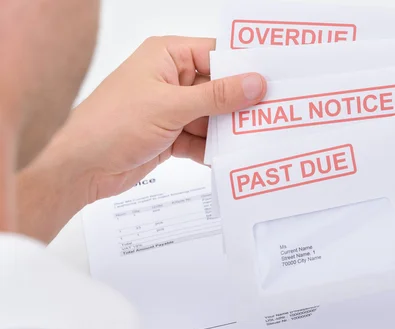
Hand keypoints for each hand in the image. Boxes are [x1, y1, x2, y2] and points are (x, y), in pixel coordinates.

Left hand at [16, 36, 265, 242]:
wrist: (81, 168)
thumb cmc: (110, 124)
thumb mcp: (170, 106)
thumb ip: (216, 96)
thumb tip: (254, 83)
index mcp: (166, 56)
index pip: (216, 54)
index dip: (244, 68)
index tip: (272, 80)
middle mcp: (171, 79)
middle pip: (218, 88)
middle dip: (240, 104)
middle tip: (271, 114)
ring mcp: (171, 109)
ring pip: (212, 117)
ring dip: (228, 130)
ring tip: (255, 139)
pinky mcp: (171, 135)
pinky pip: (202, 139)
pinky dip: (213, 149)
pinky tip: (230, 156)